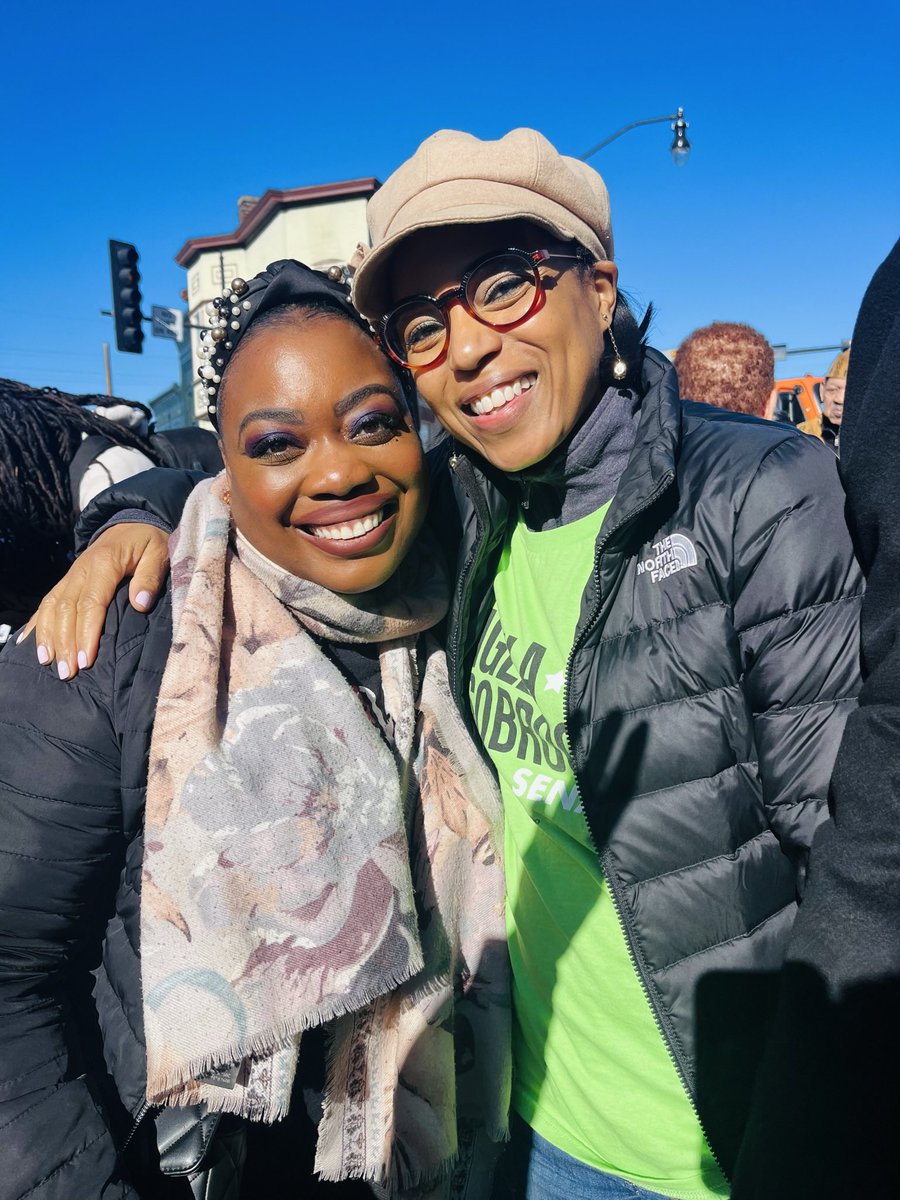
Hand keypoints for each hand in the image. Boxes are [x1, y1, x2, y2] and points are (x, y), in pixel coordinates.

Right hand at [17, 524, 169, 678]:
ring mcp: (71, 575)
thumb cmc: (148, 542)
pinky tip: (28, 643)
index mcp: (104, 564)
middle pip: (66, 610)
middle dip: (64, 643)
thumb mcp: (159, 553)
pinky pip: (47, 601)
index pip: (91, 604)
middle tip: (66, 673)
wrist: (134, 521)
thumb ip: (151, 577)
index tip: (86, 660)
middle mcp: (81, 570)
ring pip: (51, 607)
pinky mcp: (67, 580)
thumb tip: (141, 604)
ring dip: (48, 636)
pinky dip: (36, 623)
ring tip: (47, 663)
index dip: (86, 634)